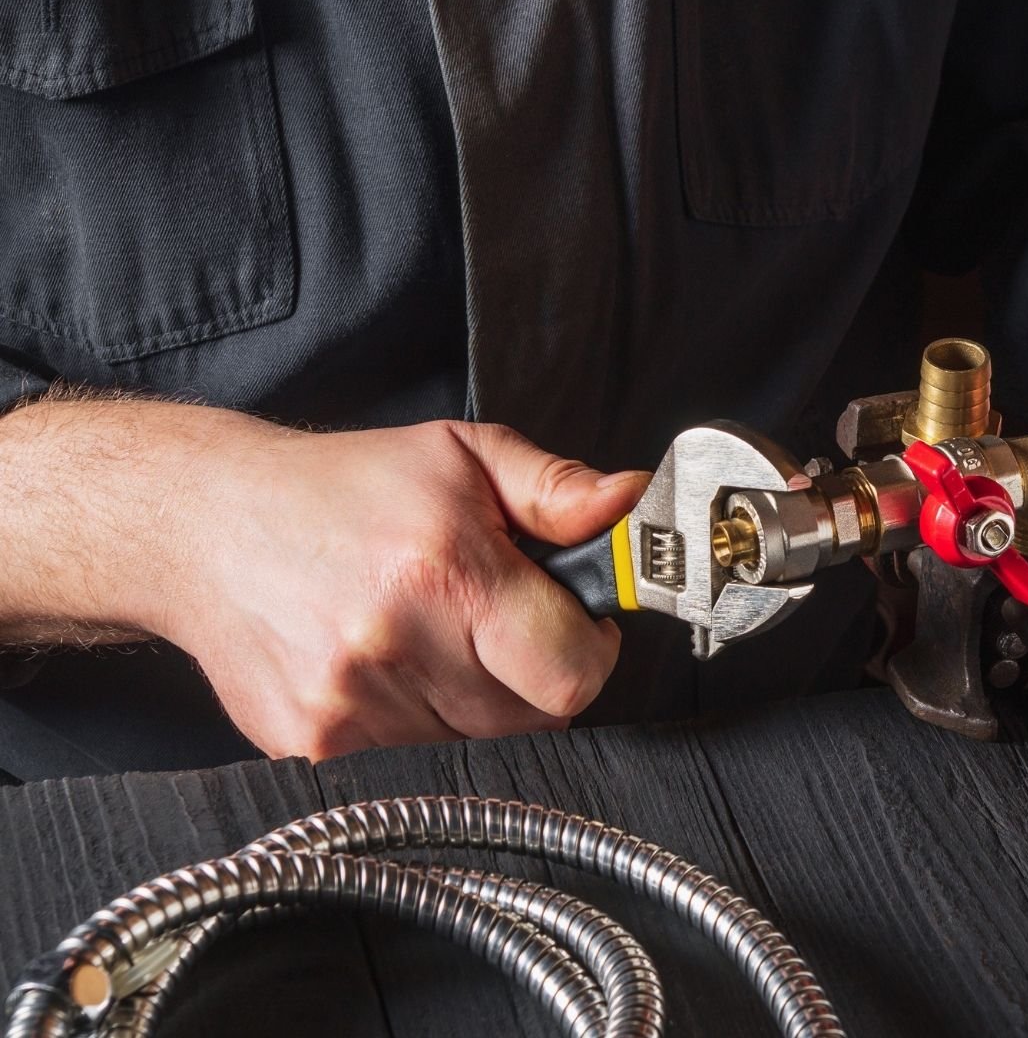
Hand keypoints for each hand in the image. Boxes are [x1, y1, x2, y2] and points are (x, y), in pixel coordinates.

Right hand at [156, 417, 645, 756]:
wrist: (205, 523)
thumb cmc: (342, 486)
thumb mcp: (461, 458)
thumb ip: (558, 489)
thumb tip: (633, 506)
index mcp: (446, 573)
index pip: (570, 673)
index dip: (590, 651)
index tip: (577, 624)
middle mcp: (394, 646)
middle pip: (529, 715)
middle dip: (532, 670)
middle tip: (496, 620)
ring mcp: (347, 706)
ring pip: (473, 741)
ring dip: (472, 697)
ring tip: (429, 631)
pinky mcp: (311, 745)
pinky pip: (409, 757)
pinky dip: (414, 719)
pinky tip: (382, 662)